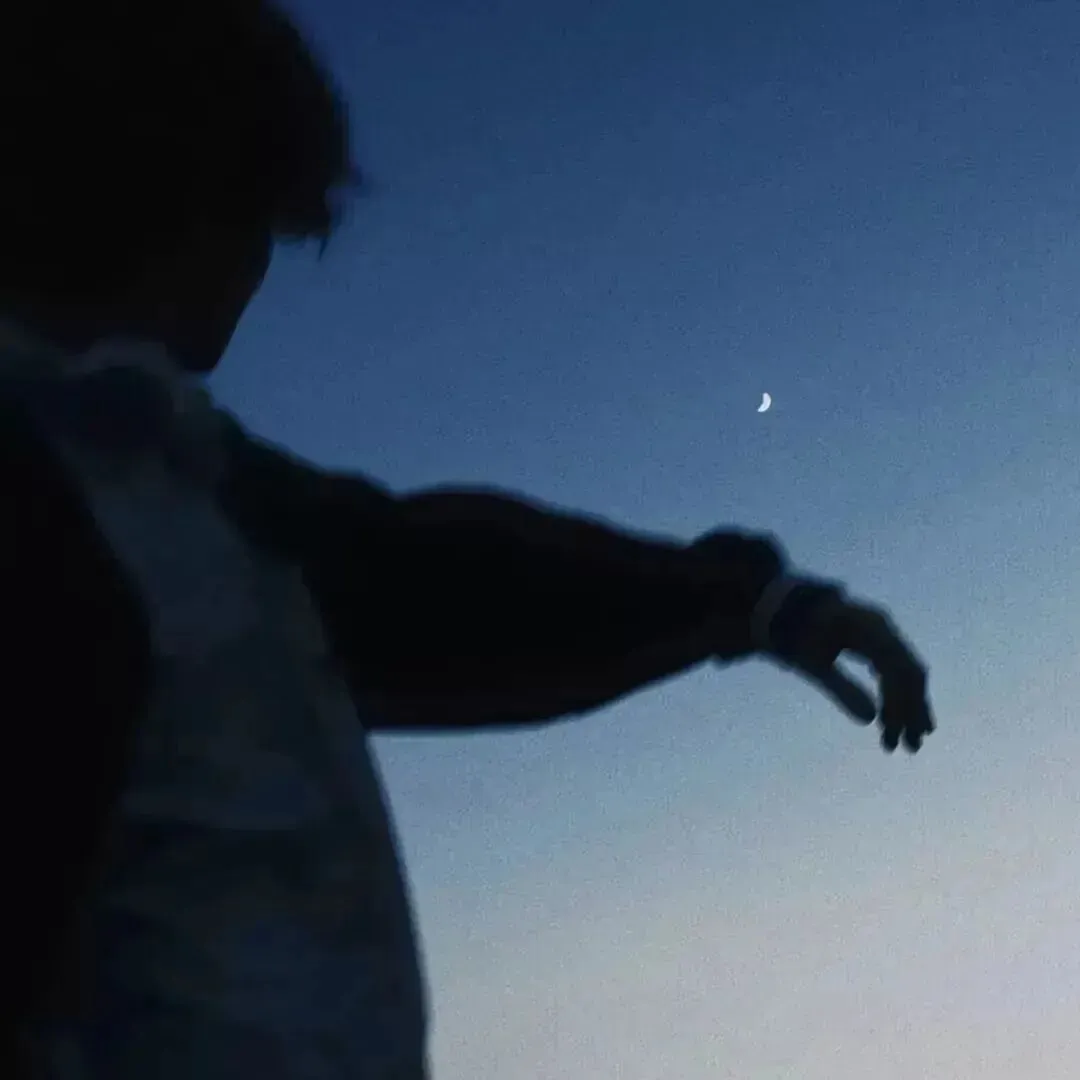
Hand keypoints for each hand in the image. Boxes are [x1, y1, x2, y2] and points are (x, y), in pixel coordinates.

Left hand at [765, 588, 935, 752]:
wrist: (789, 609)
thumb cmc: (797, 635)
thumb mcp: (813, 664)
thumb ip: (840, 688)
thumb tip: (869, 719)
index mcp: (866, 628)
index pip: (895, 670)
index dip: (899, 704)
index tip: (892, 735)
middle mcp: (883, 626)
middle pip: (910, 672)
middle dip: (911, 710)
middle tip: (910, 747)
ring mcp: (885, 632)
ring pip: (910, 673)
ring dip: (911, 707)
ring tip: (910, 742)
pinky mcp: (882, 641)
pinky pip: (900, 669)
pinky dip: (902, 695)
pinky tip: (899, 719)